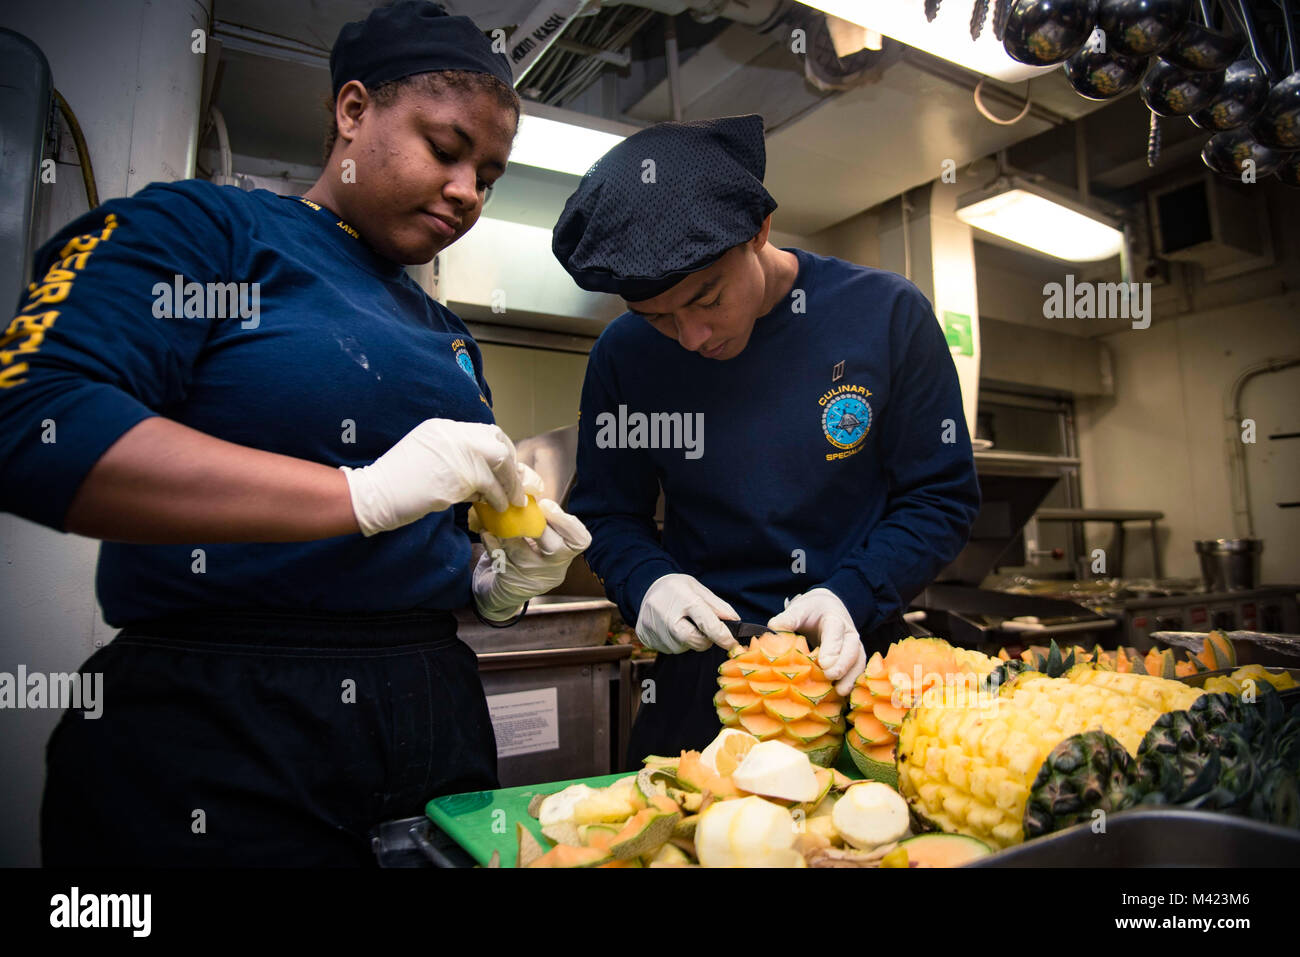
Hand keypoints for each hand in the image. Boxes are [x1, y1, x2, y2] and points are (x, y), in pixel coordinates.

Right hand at [340, 419, 524, 536]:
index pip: (485, 432)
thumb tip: (486, 473)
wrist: (373, 494)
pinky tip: (497, 507)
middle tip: (516, 484)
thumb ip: (453, 457)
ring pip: (499, 463)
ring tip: (512, 501)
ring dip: (509, 484)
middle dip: (511, 464)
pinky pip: (489, 486)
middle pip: (498, 441)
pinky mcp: (458, 476)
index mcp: (443, 428)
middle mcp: (452, 434)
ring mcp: (456, 453)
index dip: (502, 450)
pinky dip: (498, 497)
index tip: (507, 468)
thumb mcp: (426, 456)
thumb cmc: (395, 483)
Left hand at [472, 487, 591, 620]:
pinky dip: (491, 544)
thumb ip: (541, 517)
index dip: (567, 522)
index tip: (546, 505)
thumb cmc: (526, 552)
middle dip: (538, 526)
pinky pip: (500, 560)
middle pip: (555, 549)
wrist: (504, 589)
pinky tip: (486, 533)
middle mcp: (553, 569)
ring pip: (521, 553)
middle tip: (520, 509)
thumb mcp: (540, 537)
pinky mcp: (510, 582)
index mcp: (565, 553)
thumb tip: (529, 486)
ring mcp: (532, 578)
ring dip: (507, 531)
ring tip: (496, 515)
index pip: (580, 540)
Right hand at [635, 574, 738, 654]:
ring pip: (680, 647)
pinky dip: (674, 642)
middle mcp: (666, 613)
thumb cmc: (677, 588)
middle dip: (704, 641)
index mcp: (684, 599)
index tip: (733, 644)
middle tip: (703, 630)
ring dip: (687, 641)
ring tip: (682, 624)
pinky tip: (670, 628)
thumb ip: (718, 607)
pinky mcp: (644, 635)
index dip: (724, 637)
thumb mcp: (699, 589)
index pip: (708, 624)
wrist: (645, 585)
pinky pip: (667, 649)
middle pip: (693, 641)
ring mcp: (653, 626)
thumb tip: (736, 624)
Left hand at [767, 588, 864, 695]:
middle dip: (843, 664)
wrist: (827, 609)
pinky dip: (851, 683)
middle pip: (852, 649)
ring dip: (850, 677)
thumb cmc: (811, 611)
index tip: (823, 663)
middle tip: (830, 677)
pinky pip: (856, 671)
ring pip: (858, 662)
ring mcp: (854, 647)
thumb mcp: (799, 610)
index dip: (831, 648)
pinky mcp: (854, 659)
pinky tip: (842, 697)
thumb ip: (788, 618)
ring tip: (840, 692)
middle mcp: (849, 633)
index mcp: (834, 619)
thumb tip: (773, 628)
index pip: (835, 632)